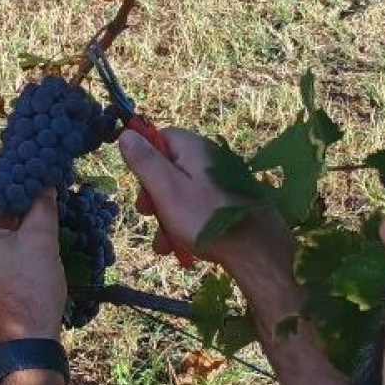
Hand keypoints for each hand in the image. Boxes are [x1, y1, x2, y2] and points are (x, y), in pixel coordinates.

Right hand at [117, 128, 292, 270]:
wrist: (258, 251)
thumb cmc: (206, 218)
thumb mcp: (167, 189)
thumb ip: (145, 161)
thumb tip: (126, 133)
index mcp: (195, 149)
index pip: (161, 137)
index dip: (145, 158)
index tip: (140, 184)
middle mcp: (211, 159)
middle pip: (170, 167)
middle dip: (154, 194)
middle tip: (148, 215)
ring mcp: (222, 181)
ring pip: (183, 191)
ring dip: (167, 216)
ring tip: (164, 243)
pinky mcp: (231, 202)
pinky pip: (200, 206)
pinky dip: (187, 223)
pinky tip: (181, 246)